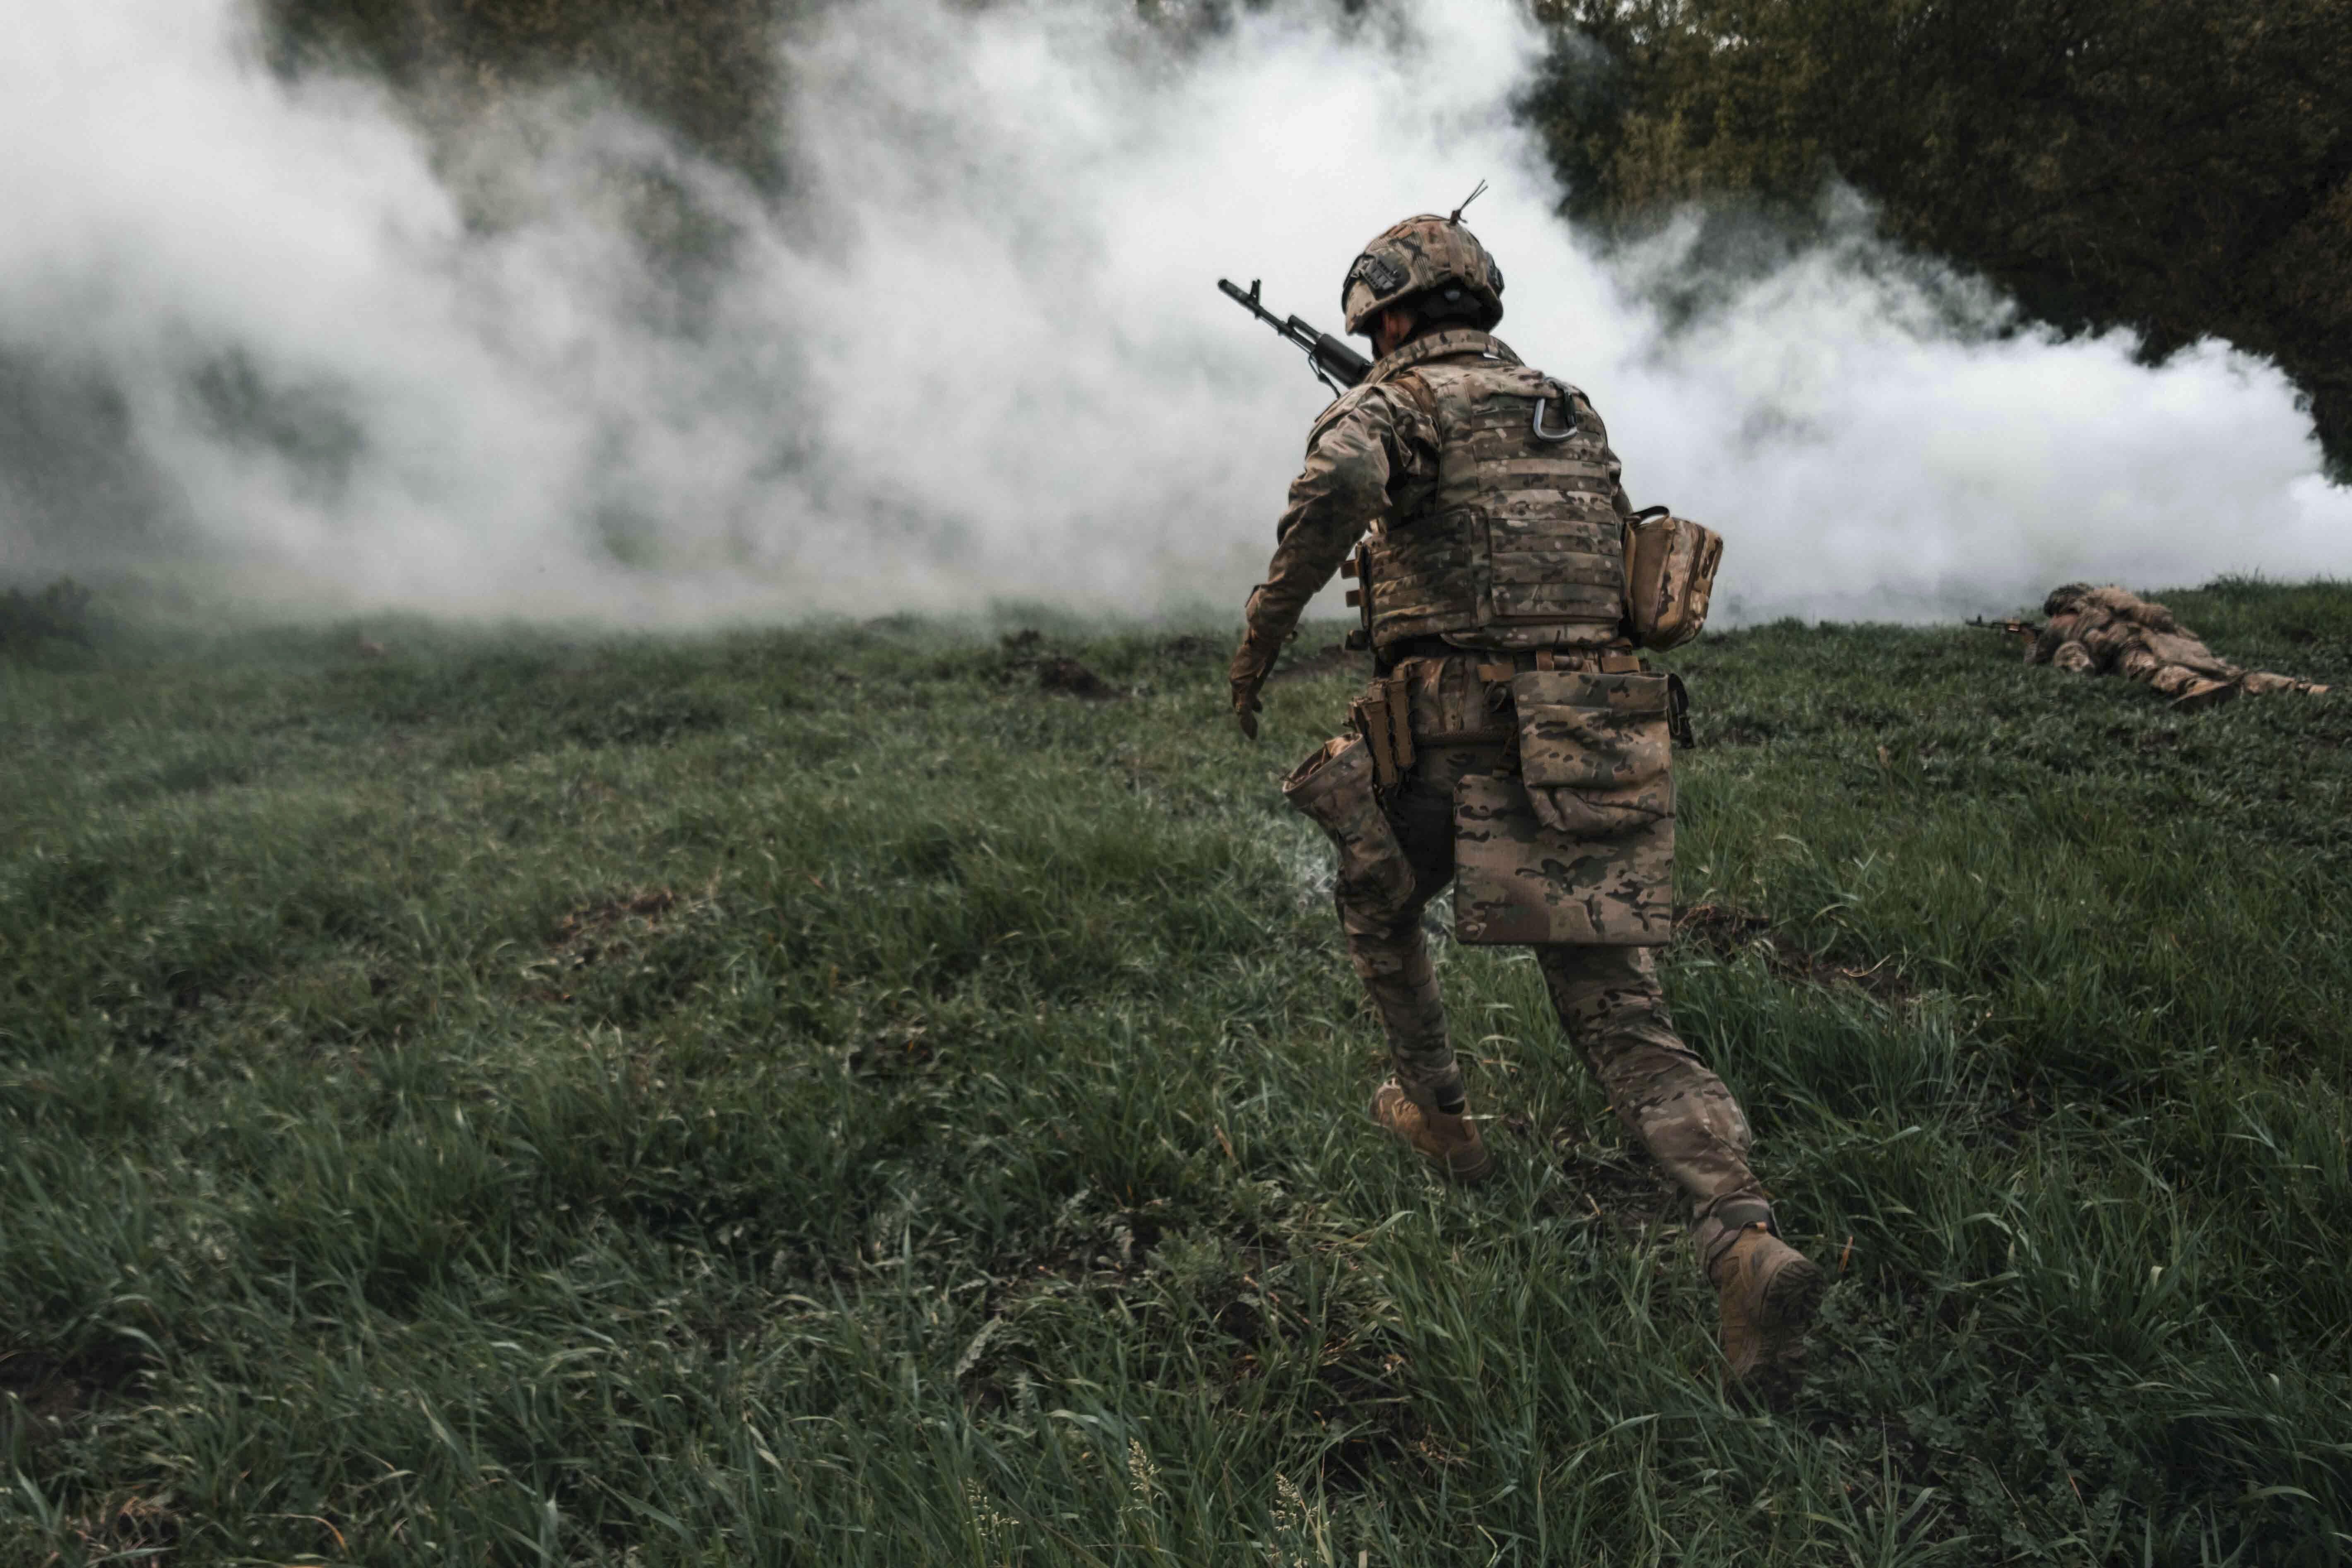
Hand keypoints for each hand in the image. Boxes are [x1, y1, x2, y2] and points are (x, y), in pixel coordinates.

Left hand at [1228, 621, 1280, 741]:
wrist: (1262, 637)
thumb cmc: (1269, 637)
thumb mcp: (1273, 643)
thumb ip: (1279, 642)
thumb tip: (1293, 635)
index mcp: (1244, 669)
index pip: (1244, 688)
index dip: (1251, 700)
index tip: (1260, 708)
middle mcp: (1238, 677)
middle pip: (1239, 700)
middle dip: (1247, 712)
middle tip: (1252, 725)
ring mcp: (1239, 685)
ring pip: (1241, 709)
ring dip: (1247, 723)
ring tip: (1252, 735)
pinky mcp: (1242, 691)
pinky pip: (1243, 712)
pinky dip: (1247, 724)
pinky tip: (1251, 735)